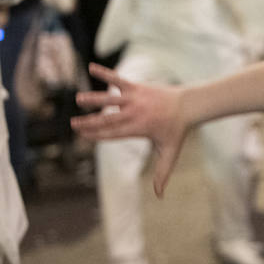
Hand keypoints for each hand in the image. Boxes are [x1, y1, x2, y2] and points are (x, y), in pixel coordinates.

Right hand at [73, 65, 188, 196]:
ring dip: (95, 98)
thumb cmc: (177, 131)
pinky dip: (106, 74)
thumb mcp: (170, 153)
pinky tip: (91, 66)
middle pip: (109, 118)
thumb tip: (160, 196)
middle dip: (91, 122)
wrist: (189, 105)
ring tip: (79, 99)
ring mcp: (136, 99)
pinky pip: (118, 79)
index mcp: (140, 129)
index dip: (98, 135)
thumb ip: (163, 173)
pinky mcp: (137, 87)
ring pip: (112, 99)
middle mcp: (136, 113)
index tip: (83, 137)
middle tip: (73, 124)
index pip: (114, 134)